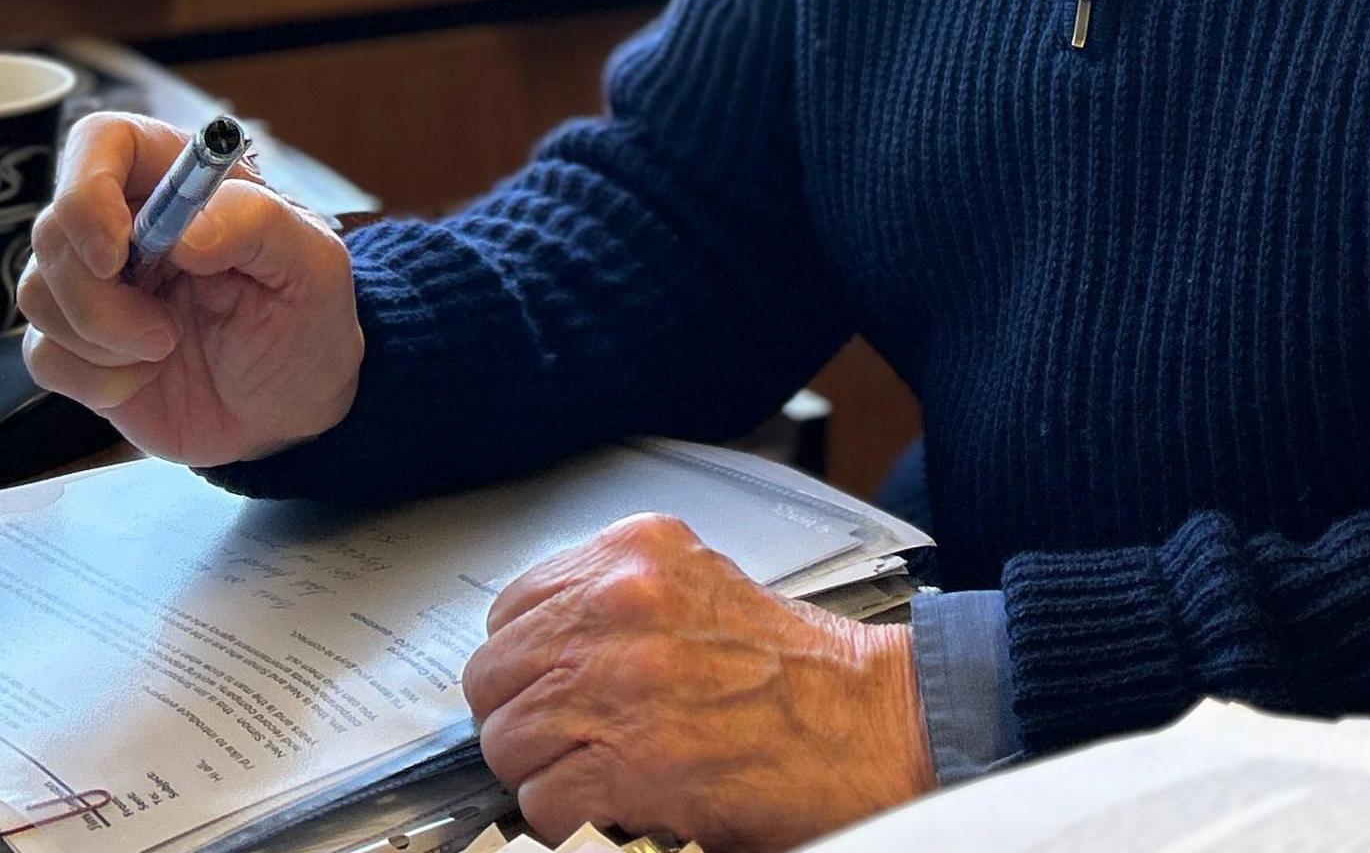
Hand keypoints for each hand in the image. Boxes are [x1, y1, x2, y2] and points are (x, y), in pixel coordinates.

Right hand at [16, 111, 361, 467]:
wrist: (290, 413)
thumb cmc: (304, 323)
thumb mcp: (314, 268)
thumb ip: (260, 227)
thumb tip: (185, 233)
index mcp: (178, 181)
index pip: (100, 142)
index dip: (87, 188)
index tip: (115, 250)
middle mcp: (125, 223)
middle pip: (54, 227)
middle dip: (98, 295)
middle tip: (164, 332)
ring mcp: (94, 285)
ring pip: (37, 292)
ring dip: (100, 338)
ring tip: (166, 350)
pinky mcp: (77, 345)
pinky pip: (41, 354)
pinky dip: (93, 379)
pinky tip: (143, 380)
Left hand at [462, 514, 934, 851]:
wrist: (875, 723)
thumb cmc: (803, 670)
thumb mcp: (701, 586)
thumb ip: (620, 601)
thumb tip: (547, 647)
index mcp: (635, 553)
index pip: (511, 608)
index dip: (526, 661)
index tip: (545, 685)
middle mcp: (619, 604)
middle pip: (494, 676)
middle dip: (522, 716)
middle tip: (564, 740)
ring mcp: (620, 683)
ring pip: (507, 742)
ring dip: (544, 770)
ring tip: (596, 774)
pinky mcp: (630, 761)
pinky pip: (542, 800)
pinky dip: (569, 816)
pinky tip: (615, 805)